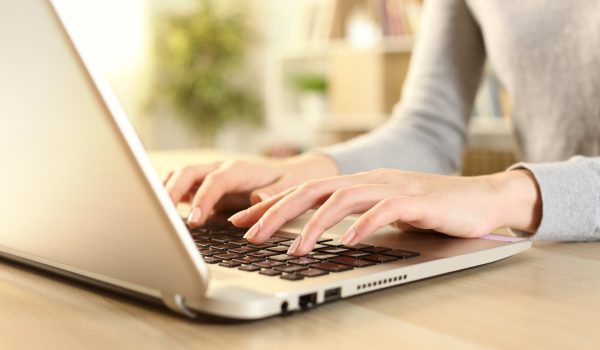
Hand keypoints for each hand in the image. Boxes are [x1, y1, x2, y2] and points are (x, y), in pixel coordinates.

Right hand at [163, 154, 337, 226]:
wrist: (287, 174)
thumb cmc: (287, 182)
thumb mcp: (288, 188)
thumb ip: (272, 194)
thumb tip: (255, 199)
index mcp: (239, 170)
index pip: (215, 181)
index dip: (202, 199)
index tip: (194, 221)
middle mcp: (220, 169)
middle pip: (188, 172)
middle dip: (171, 190)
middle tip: (161, 216)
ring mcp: (209, 176)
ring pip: (179, 176)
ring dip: (164, 191)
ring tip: (153, 214)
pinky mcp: (203, 186)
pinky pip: (181, 187)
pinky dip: (168, 196)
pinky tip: (161, 214)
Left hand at [229, 168, 540, 255]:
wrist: (485, 198)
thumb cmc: (434, 208)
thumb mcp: (387, 209)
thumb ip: (358, 213)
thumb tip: (327, 231)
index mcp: (360, 182)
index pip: (307, 190)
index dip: (273, 204)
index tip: (245, 220)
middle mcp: (371, 180)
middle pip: (314, 190)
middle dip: (278, 212)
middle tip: (251, 234)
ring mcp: (393, 187)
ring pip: (342, 199)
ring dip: (314, 224)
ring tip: (294, 248)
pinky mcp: (417, 200)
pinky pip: (384, 209)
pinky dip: (362, 225)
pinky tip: (347, 241)